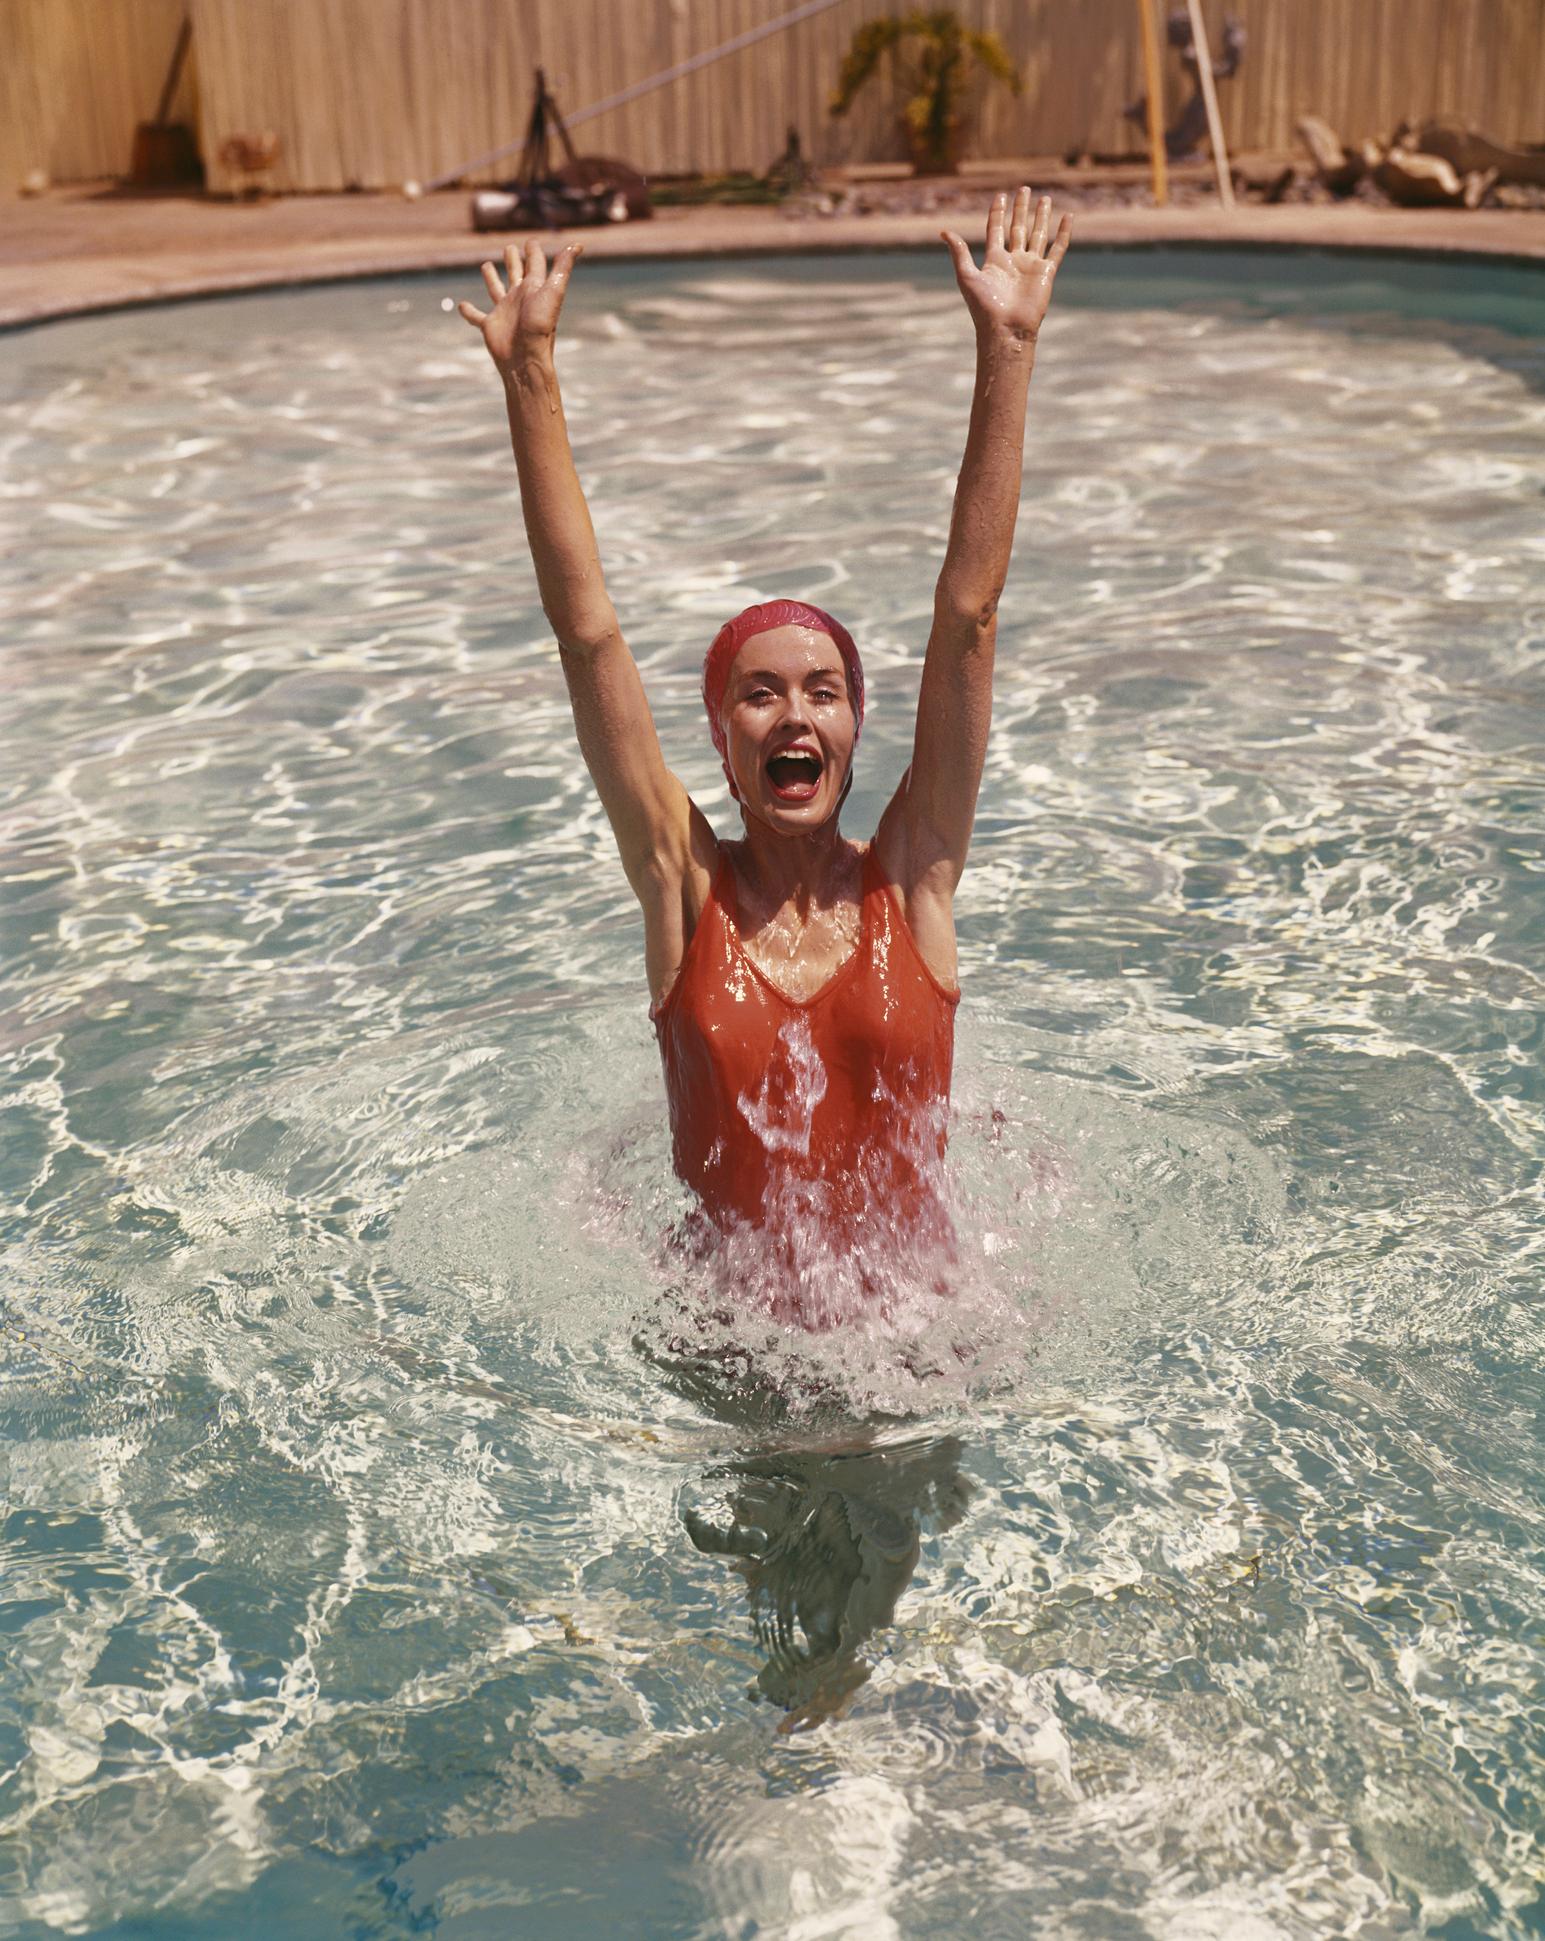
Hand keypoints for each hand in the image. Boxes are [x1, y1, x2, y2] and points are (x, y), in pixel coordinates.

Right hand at [457, 239, 581, 372]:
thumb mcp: (554, 290)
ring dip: (491, 279)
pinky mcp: (489, 325)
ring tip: (486, 266)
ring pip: (496, 289)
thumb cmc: (541, 325)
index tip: (531, 241)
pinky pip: (476, 316)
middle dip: (514, 260)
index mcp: (534, 288)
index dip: (533, 251)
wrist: (526, 358)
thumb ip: (563, 267)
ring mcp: (504, 311)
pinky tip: (461, 305)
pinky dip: (468, 311)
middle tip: (509, 248)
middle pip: (516, 274)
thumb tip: (579, 245)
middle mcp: (519, 298)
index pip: (535, 264)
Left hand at [941, 189, 1071, 343]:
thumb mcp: (966, 275)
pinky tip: (1068, 217)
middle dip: (1021, 209)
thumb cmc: (984, 307)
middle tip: (1024, 189)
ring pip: (1038, 234)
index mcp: (994, 261)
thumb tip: (943, 231)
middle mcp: (1013, 261)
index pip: (996, 230)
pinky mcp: (1046, 273)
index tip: (1001, 196)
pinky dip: (1063, 233)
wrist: (1006, 329)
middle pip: (1018, 228)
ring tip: (1045, 198)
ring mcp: (1030, 266)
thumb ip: (959, 252)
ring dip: (1041, 216)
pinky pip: (1057, 249)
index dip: (998, 213)